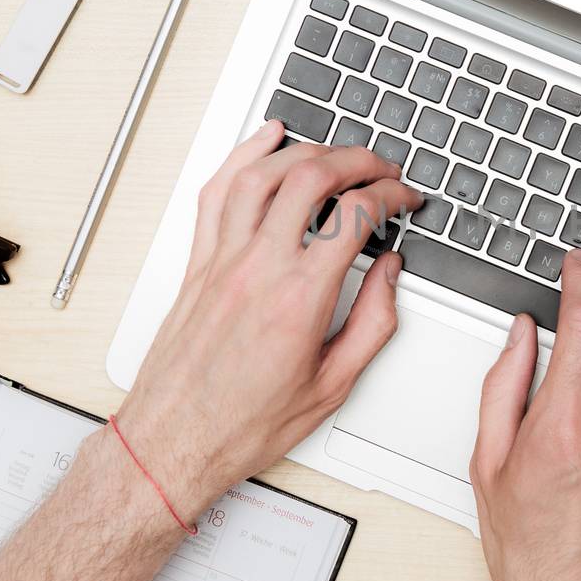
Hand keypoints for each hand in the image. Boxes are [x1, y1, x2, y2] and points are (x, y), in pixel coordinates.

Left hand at [116, 120, 422, 518]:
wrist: (176, 440)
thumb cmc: (245, 422)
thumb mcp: (333, 386)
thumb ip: (374, 323)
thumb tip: (390, 275)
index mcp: (300, 297)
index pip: (355, 215)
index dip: (391, 193)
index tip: (405, 197)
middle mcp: (258, 267)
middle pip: (311, 177)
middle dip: (356, 159)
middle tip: (380, 167)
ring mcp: (222, 259)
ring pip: (262, 173)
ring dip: (305, 150)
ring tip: (335, 152)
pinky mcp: (198, 262)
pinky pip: (218, 192)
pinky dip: (243, 155)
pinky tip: (265, 140)